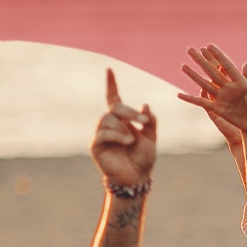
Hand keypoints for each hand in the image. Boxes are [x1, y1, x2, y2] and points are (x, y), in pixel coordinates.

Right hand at [91, 70, 155, 185]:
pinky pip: (103, 134)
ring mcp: (101, 135)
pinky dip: (117, 135)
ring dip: (123, 126)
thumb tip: (145, 105)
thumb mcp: (151, 138)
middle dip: (129, 113)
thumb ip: (149, 122)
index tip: (109, 69)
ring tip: (133, 138)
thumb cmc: (143, 158)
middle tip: (143, 122)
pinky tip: (127, 141)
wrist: (137, 177)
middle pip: (114, 108)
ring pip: (107, 120)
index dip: (111, 85)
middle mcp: (110, 125)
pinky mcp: (96, 146)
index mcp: (122, 121)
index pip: (114, 99)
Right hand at [177, 44, 246, 136]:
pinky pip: (201, 102)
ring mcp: (221, 97)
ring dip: (193, 75)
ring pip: (204, 83)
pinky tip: (179, 95)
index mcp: (239, 82)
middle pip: (212, 71)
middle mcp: (227, 87)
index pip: (226, 66)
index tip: (208, 46)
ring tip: (183, 66)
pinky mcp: (216, 108)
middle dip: (201, 60)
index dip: (218, 56)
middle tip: (190, 49)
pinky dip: (190, 99)